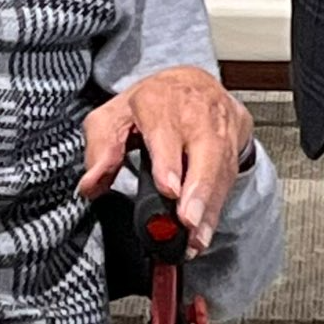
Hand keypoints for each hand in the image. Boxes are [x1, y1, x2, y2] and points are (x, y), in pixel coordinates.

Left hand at [79, 65, 252, 255]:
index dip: (168, 160)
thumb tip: (91, 183)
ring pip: (219, 169)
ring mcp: (218, 131)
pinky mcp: (232, 149)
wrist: (194, 85)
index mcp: (160, 100)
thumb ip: (101, 147)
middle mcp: (195, 114)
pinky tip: (203, 234)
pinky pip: (227, 182)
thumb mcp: (116, 115)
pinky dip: (215, 212)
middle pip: (204, 148)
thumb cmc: (154, 103)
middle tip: (187, 220)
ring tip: (194, 238)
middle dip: (198, 188)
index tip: (168, 189)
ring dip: (208, 208)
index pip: (166, 129)